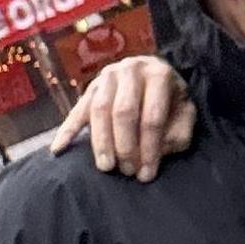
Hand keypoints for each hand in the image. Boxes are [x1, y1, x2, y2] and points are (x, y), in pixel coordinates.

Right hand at [52, 55, 195, 180]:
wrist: (154, 75)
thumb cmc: (171, 100)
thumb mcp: (185, 113)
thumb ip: (179, 132)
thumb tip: (158, 150)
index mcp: (158, 74)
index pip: (152, 116)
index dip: (150, 148)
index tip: (146, 174)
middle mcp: (131, 69)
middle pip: (123, 112)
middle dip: (125, 146)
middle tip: (127, 171)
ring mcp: (108, 76)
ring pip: (99, 110)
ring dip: (101, 142)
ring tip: (106, 166)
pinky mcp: (90, 87)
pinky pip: (77, 110)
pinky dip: (66, 130)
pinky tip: (58, 149)